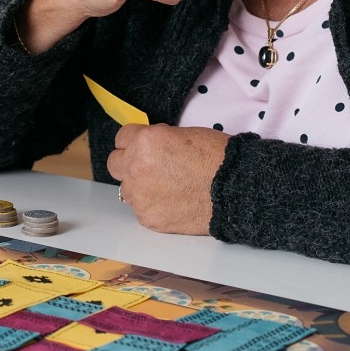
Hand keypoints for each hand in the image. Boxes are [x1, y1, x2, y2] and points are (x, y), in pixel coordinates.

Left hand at [107, 123, 228, 234]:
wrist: (235, 190)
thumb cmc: (217, 159)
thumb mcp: (182, 134)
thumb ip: (155, 141)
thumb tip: (145, 146)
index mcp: (144, 141)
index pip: (121, 138)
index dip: (134, 143)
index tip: (141, 148)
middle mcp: (136, 166)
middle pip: (114, 163)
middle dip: (128, 163)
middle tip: (149, 168)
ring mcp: (140, 194)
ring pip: (126, 189)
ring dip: (140, 187)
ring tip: (165, 188)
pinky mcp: (147, 217)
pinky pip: (140, 209)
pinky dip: (152, 206)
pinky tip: (172, 203)